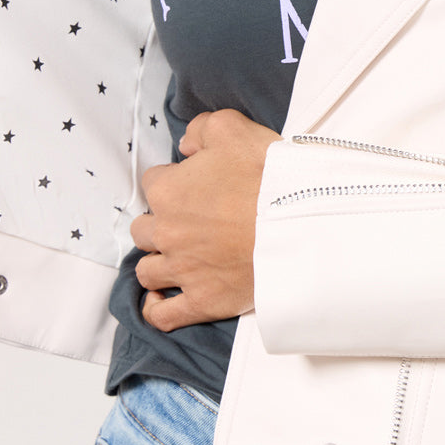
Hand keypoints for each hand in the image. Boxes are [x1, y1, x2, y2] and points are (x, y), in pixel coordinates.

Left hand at [132, 109, 280, 332]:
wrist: (300, 223)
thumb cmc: (269, 176)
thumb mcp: (233, 129)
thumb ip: (201, 129)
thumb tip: (186, 145)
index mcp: (169, 190)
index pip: (153, 182)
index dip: (174, 180)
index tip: (195, 184)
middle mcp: (166, 231)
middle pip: (143, 229)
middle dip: (161, 222)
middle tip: (191, 219)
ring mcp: (182, 270)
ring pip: (147, 271)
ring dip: (159, 261)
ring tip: (179, 256)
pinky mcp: (201, 301)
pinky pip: (162, 314)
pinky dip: (157, 308)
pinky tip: (163, 299)